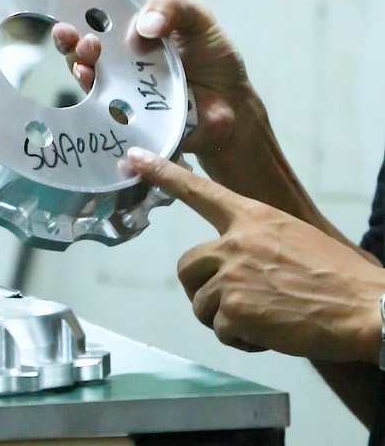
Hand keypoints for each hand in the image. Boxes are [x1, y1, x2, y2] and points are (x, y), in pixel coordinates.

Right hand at [52, 0, 257, 160]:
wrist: (234, 103)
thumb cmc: (213, 59)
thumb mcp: (196, 17)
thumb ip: (170, 6)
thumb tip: (144, 25)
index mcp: (132, 41)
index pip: (96, 30)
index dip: (78, 27)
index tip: (70, 25)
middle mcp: (121, 70)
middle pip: (85, 60)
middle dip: (74, 51)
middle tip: (87, 44)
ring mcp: (125, 99)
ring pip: (92, 89)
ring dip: (84, 77)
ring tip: (88, 68)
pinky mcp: (135, 125)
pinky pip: (113, 121)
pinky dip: (104, 114)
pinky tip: (104, 103)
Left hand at [126, 146, 384, 362]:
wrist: (367, 308)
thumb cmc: (334, 276)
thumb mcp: (291, 237)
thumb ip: (254, 241)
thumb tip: (229, 261)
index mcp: (252, 217)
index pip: (198, 190)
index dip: (163, 173)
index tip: (135, 158)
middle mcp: (235, 241)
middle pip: (185, 265)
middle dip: (201, 287)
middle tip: (231, 300)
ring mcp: (233, 274)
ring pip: (200, 303)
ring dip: (224, 317)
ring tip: (263, 317)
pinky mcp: (235, 309)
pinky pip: (220, 330)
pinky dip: (241, 338)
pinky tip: (270, 333)